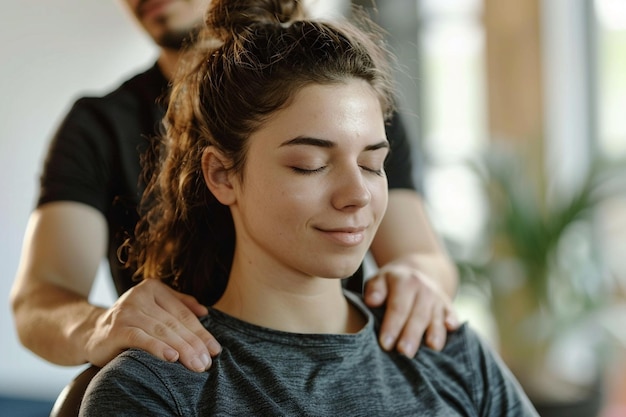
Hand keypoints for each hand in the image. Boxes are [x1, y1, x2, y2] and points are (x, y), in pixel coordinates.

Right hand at [85, 279, 220, 371]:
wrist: (91, 334)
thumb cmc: (130, 323)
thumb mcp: (154, 309)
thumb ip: (179, 305)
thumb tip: (205, 311)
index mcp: (153, 288)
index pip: (183, 313)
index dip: (201, 332)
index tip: (215, 349)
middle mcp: (139, 296)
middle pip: (174, 323)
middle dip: (194, 344)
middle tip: (207, 362)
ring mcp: (127, 311)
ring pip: (162, 331)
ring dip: (182, 349)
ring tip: (196, 364)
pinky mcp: (116, 328)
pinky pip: (141, 338)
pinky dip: (158, 348)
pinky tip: (172, 358)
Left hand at [364, 259, 458, 356]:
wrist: (414, 275)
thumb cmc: (390, 285)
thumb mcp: (379, 280)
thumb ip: (375, 290)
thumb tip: (372, 301)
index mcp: (404, 282)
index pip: (398, 307)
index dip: (392, 326)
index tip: (385, 344)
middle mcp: (423, 289)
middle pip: (418, 315)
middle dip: (412, 335)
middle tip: (405, 353)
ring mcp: (437, 298)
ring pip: (436, 318)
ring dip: (435, 334)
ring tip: (432, 348)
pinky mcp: (448, 306)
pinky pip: (452, 314)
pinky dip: (452, 321)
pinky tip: (451, 328)